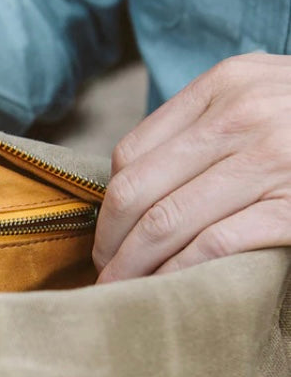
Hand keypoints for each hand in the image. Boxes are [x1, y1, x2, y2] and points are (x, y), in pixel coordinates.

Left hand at [94, 53, 290, 282]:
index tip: (105, 238)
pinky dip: (176, 274)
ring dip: (132, 267)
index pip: (131, 154)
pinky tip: (165, 290)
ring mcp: (273, 161)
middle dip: (109, 244)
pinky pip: (211, 247)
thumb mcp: (259, 101)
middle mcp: (245, 116)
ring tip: (122, 289)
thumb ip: (202, 130)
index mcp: (226, 85)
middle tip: (104, 273)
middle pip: (136, 192)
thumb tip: (129, 191)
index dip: (107, 207)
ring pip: (164, 223)